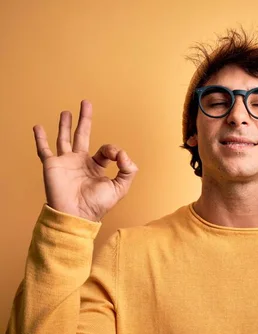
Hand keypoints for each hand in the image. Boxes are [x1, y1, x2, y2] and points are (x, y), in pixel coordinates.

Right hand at [33, 100, 137, 221]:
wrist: (76, 215)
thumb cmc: (97, 205)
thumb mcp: (120, 187)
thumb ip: (127, 170)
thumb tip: (124, 154)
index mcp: (96, 167)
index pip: (105, 150)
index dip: (113, 149)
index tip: (116, 156)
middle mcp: (80, 162)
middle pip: (83, 135)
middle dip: (85, 120)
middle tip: (86, 103)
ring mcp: (65, 162)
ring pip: (64, 138)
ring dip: (65, 125)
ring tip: (66, 112)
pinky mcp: (52, 165)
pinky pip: (44, 149)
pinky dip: (40, 138)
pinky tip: (38, 127)